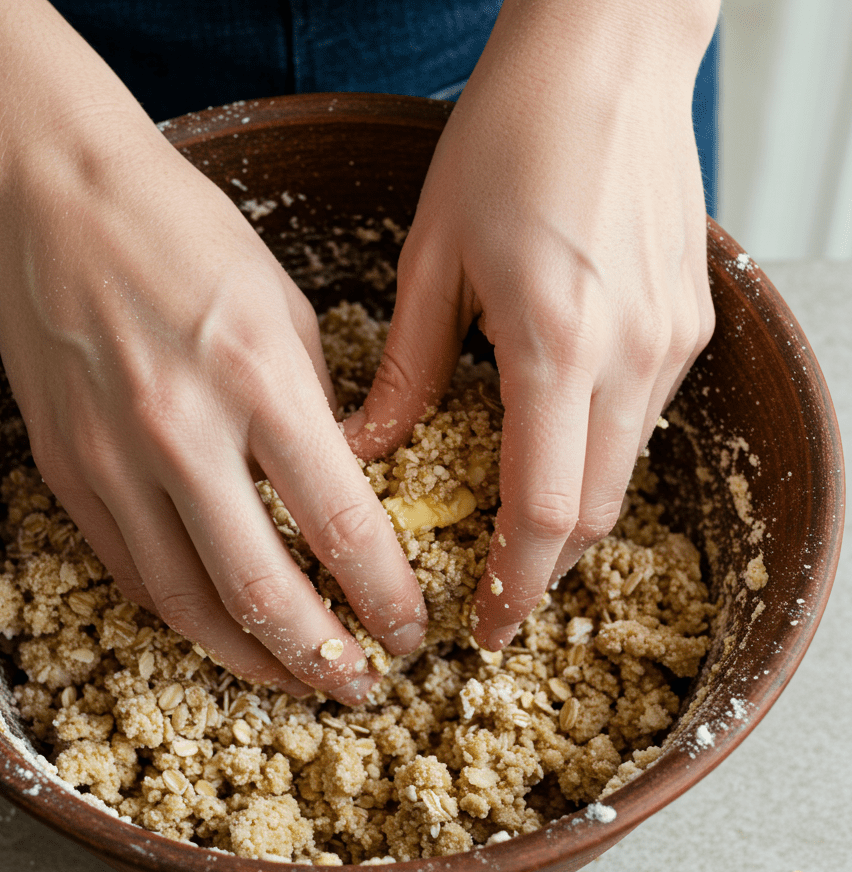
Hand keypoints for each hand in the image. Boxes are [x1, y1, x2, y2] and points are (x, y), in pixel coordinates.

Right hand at [0, 115, 426, 702]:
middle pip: (261, 589)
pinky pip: (130, 570)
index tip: (408, 632)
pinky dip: (182, 612)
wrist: (57, 200)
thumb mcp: (287, 307)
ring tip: (292, 680)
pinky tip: (219, 625)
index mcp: (261, 379)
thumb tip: (344, 488)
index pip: (339, 525)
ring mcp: (115, 458)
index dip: (384, 596)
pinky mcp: (68, 471)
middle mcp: (183, 431)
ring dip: (248, 658)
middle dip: (322, 657)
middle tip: (359, 687)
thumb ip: (317, 408)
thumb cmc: (187, 237)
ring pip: (186, 602)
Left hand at [344, 0, 718, 650]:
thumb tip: (369, 453)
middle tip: (494, 591)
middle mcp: (630, 351)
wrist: (607, 52)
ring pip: (624, 472)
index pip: (543, 509)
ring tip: (515, 527)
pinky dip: (597, 452)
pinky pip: (644, 420)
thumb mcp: (433, 257)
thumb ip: (406, 370)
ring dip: (572, 515)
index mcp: (554, 339)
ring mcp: (673, 338)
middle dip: (545, 567)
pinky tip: (553, 439)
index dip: (515, 583)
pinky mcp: (691, 321)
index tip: (484, 625)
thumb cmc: (509, 137)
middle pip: (595, 511)